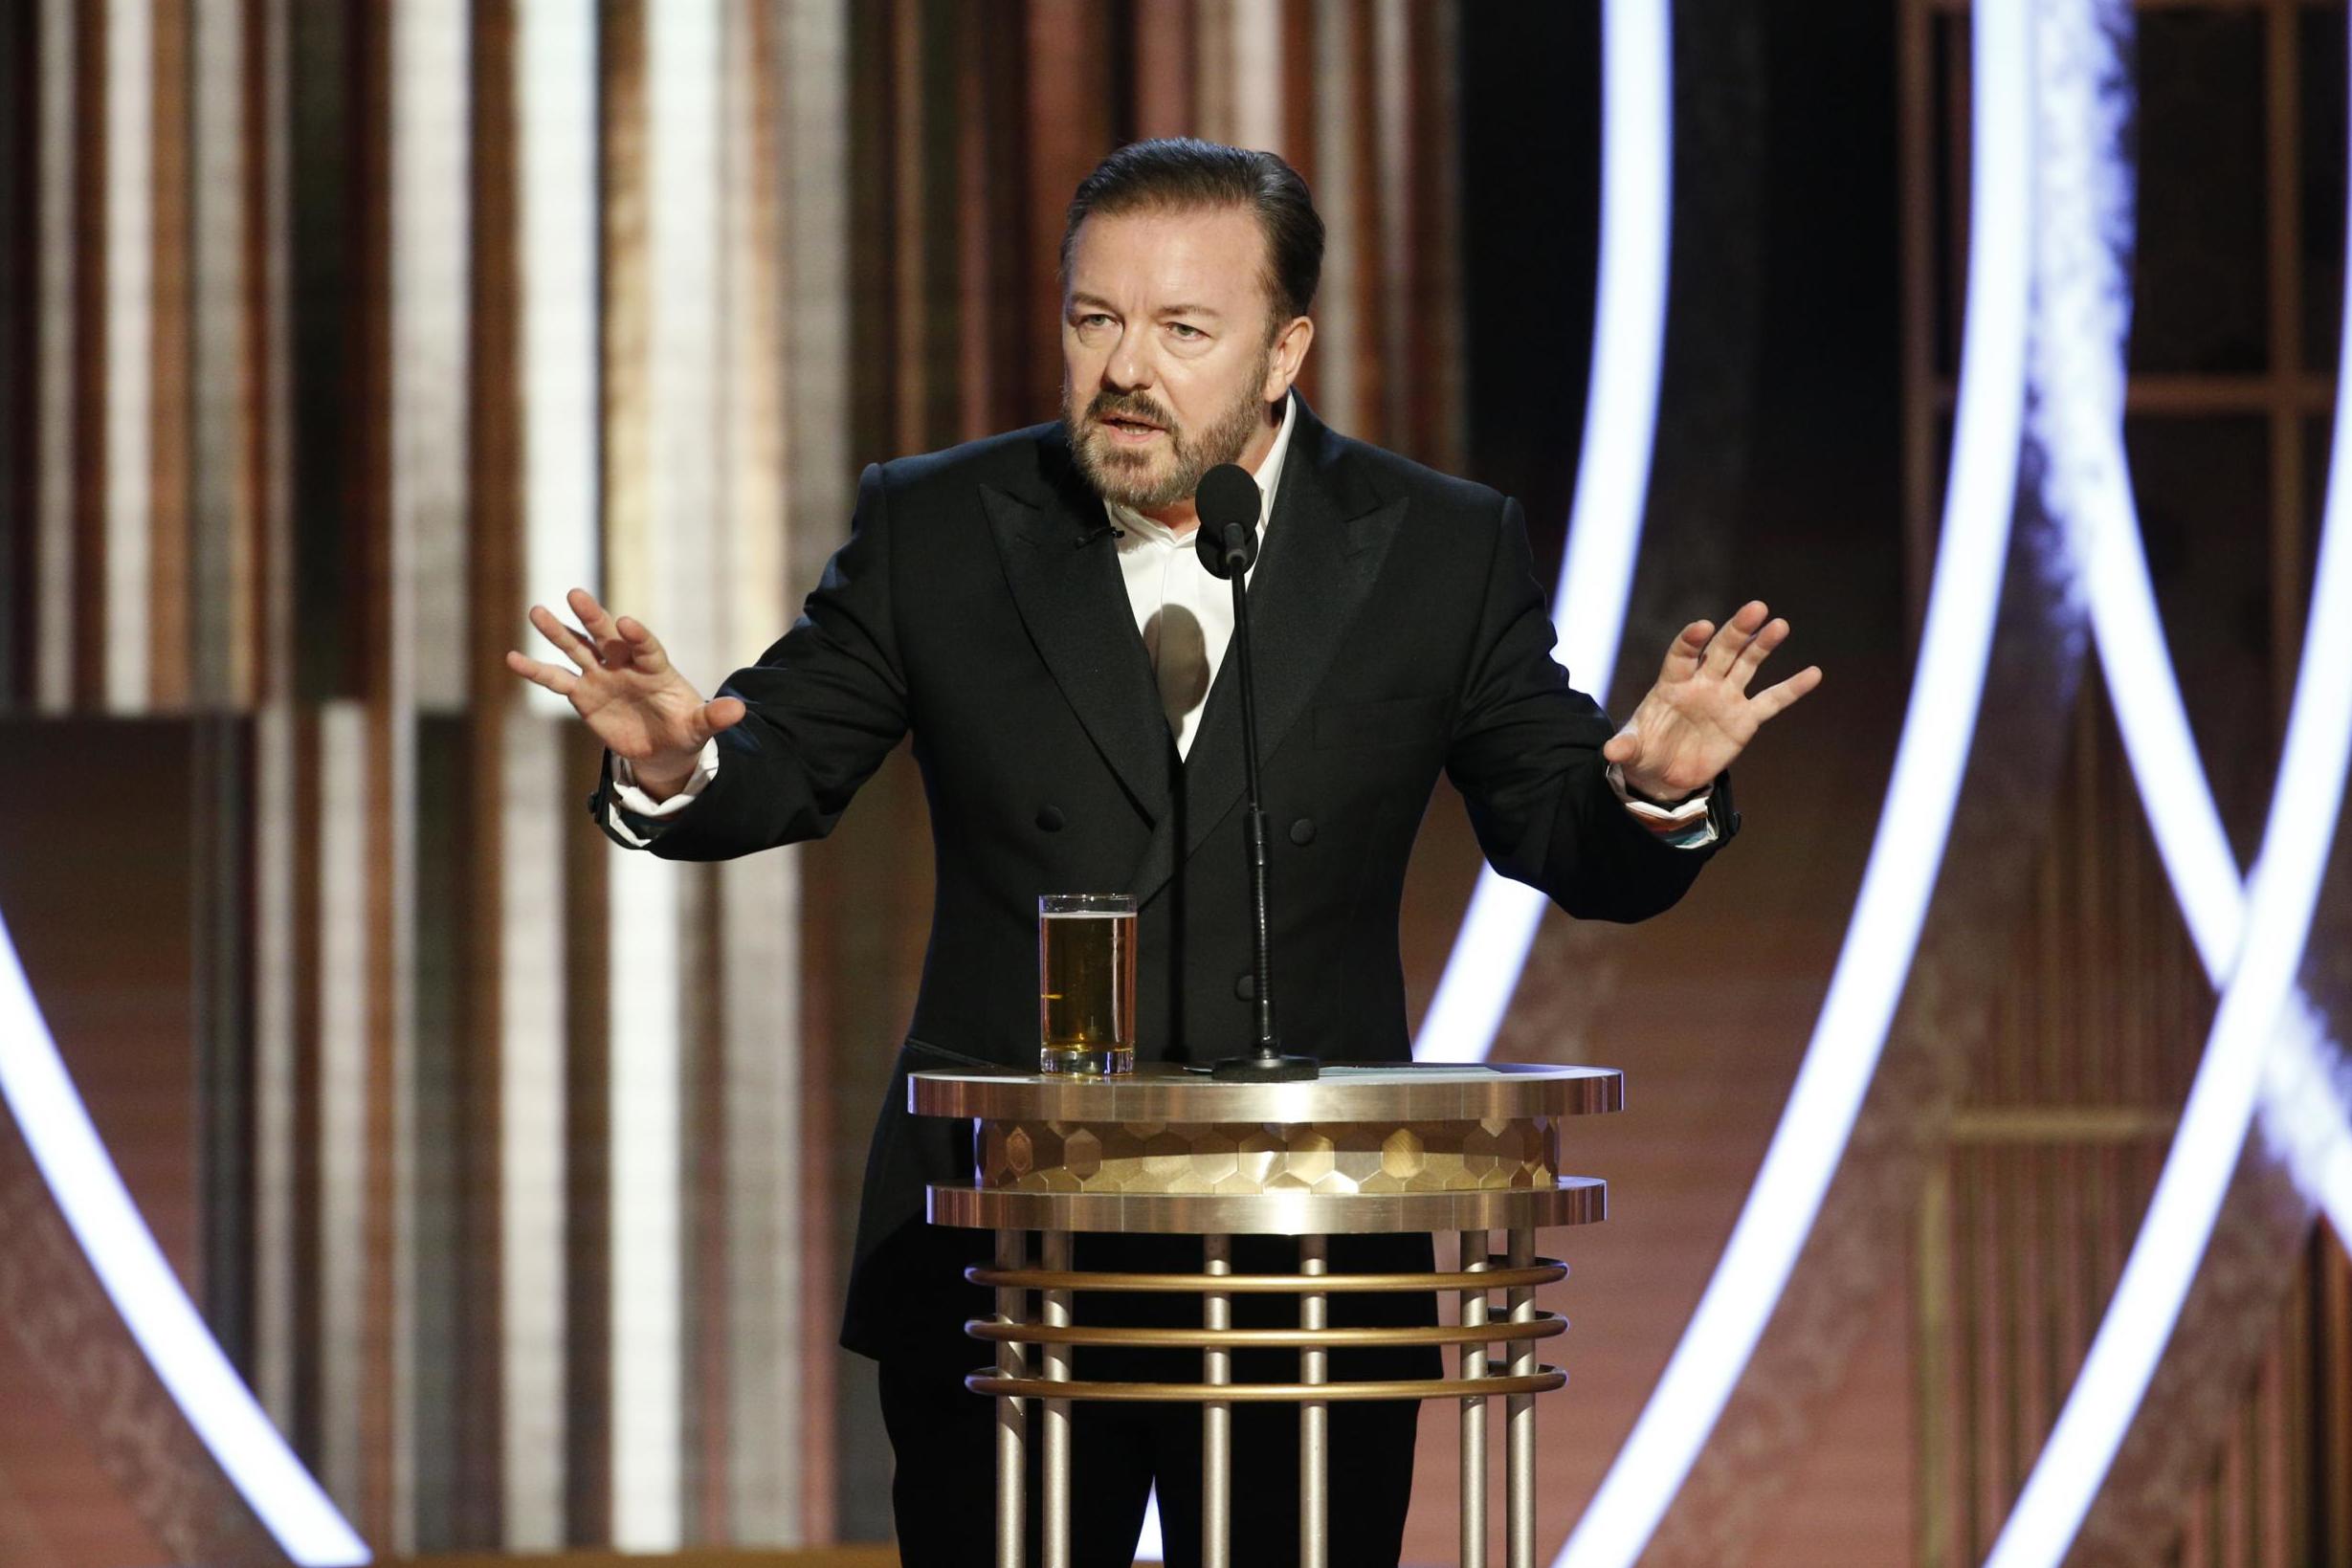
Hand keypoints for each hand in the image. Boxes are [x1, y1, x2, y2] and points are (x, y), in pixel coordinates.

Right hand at [505, 588, 744, 797]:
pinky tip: (512, 657)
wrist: (662, 749)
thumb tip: (739, 711)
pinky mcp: (583, 694)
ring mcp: (601, 676)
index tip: (628, 624)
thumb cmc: (684, 730)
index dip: (638, 637)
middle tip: (575, 594)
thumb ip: (714, 717)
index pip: (647, 647)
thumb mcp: (701, 727)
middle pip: (607, 636)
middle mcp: (625, 664)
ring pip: (577, 648)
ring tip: (536, 611)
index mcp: (656, 667)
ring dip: (558, 632)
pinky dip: (535, 669)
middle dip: (593, 617)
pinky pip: (556, 679)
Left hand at [1602, 600, 1820, 800]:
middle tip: (1756, 608)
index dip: (1691, 640)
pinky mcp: (1745, 719)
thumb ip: (1626, 747)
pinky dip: (1792, 688)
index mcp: (1672, 684)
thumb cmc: (1644, 752)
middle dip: (1737, 630)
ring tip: (1780, 625)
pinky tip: (1813, 673)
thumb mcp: (1631, 751)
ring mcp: (1726, 698)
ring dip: (1763, 645)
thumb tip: (1611, 752)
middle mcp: (1702, 683)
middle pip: (1721, 650)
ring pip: (1747, 665)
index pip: (1682, 654)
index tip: (1703, 626)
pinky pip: (1771, 701)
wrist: (1664, 774)